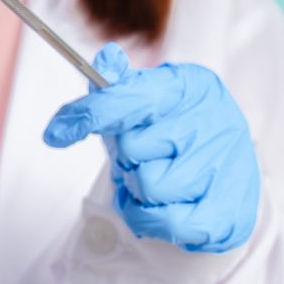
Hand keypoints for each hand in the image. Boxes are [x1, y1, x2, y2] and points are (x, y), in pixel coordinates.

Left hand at [44, 43, 259, 252]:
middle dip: (125, 158)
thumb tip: (105, 60)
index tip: (54, 133)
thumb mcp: (147, 101)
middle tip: (140, 158)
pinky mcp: (229, 212)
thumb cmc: (175, 131)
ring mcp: (225, 167)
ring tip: (151, 182)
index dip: (89, 115)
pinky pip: (168, 223)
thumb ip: (119, 86)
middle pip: (132, 147)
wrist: (228, 170)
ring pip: (148, 186)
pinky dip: (150, 219)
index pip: (129, 98)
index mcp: (190, 85)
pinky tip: (158, 208)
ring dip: (136, 191)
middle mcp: (213, 120)